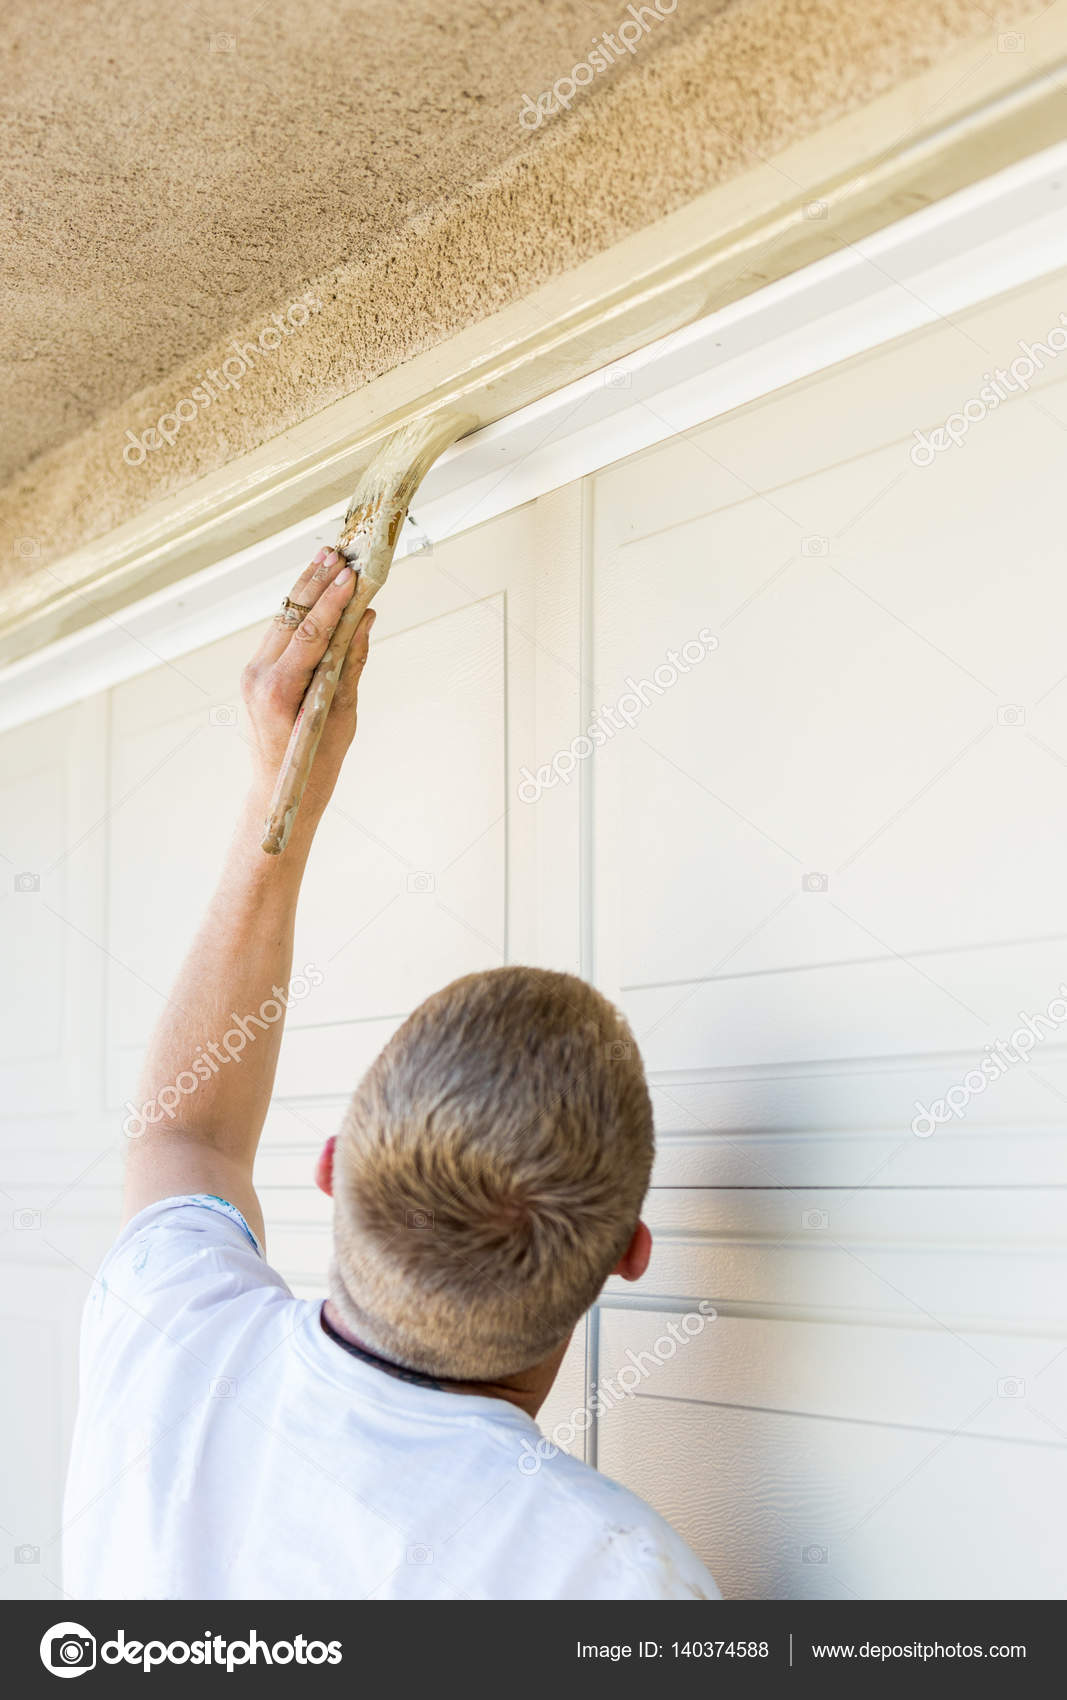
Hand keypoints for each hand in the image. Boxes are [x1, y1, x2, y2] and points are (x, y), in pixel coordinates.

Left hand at [241, 548, 375, 826]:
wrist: (279, 793)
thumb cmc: (316, 764)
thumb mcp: (342, 715)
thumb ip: (352, 663)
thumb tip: (365, 618)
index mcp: (278, 690)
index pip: (309, 632)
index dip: (331, 600)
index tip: (351, 573)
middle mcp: (258, 676)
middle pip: (290, 617)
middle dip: (315, 582)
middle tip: (338, 551)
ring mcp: (252, 673)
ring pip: (282, 620)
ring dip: (306, 589)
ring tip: (327, 558)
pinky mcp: (256, 674)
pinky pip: (280, 634)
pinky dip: (301, 611)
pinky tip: (316, 589)